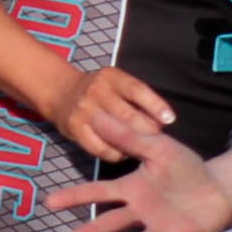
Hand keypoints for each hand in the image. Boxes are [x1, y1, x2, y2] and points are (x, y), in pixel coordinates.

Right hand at [47, 67, 176, 162]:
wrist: (61, 92)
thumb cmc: (100, 91)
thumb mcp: (117, 83)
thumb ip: (137, 96)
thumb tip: (165, 120)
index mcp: (111, 77)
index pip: (137, 90)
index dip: (155, 105)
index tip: (169, 119)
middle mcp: (96, 91)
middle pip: (129, 115)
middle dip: (148, 130)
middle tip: (157, 139)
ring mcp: (84, 110)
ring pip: (117, 133)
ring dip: (135, 144)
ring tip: (143, 148)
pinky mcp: (75, 129)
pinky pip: (102, 149)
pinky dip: (117, 155)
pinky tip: (124, 153)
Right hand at [47, 132, 231, 231]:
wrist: (216, 187)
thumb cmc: (184, 168)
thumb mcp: (158, 147)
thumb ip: (129, 137)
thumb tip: (97, 116)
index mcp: (133, 190)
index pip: (99, 192)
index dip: (75, 196)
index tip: (50, 202)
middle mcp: (142, 212)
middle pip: (113, 222)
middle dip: (93, 230)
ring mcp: (162, 226)